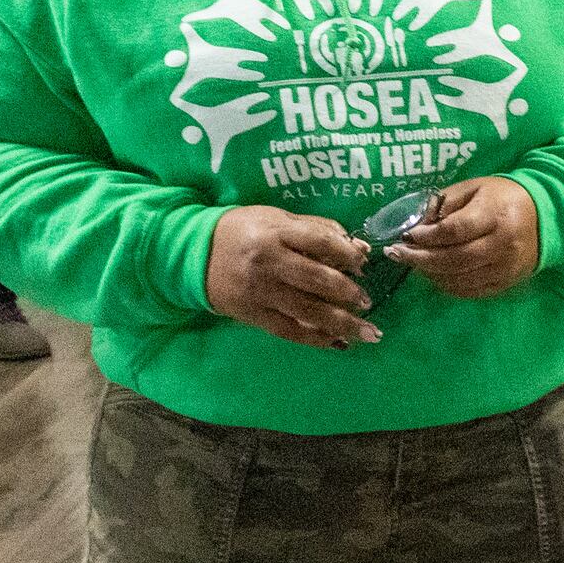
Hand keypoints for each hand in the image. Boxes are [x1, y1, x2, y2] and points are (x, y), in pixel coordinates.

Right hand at [206, 207, 376, 349]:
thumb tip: (359, 248)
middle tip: (367, 301)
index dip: (347, 254)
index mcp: (275, 232)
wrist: (194, 255)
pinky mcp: (252, 314)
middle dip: (348, 293)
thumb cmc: (244, 232)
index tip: (362, 265)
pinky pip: (289, 330)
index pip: (320, 242)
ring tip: (369, 333)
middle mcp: (268, 262)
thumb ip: (316, 229)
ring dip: (343, 324)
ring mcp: (260, 291)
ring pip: (308, 310)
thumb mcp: (276, 218)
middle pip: (317, 280)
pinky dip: (316, 339)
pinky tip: (338, 344)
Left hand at [388, 176, 544, 298]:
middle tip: (397, 254)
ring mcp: (506, 267)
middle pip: (454, 259)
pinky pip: (471, 290)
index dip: (427, 236)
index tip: (407, 235)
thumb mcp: (473, 188)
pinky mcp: (507, 282)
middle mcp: (503, 245)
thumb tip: (418, 225)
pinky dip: (448, 285)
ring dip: (430, 273)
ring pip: (460, 279)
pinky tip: (434, 274)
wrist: (544, 217)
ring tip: (413, 263)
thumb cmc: (502, 197)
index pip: (455, 231)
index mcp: (496, 215)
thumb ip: (445, 204)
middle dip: (421, 258)